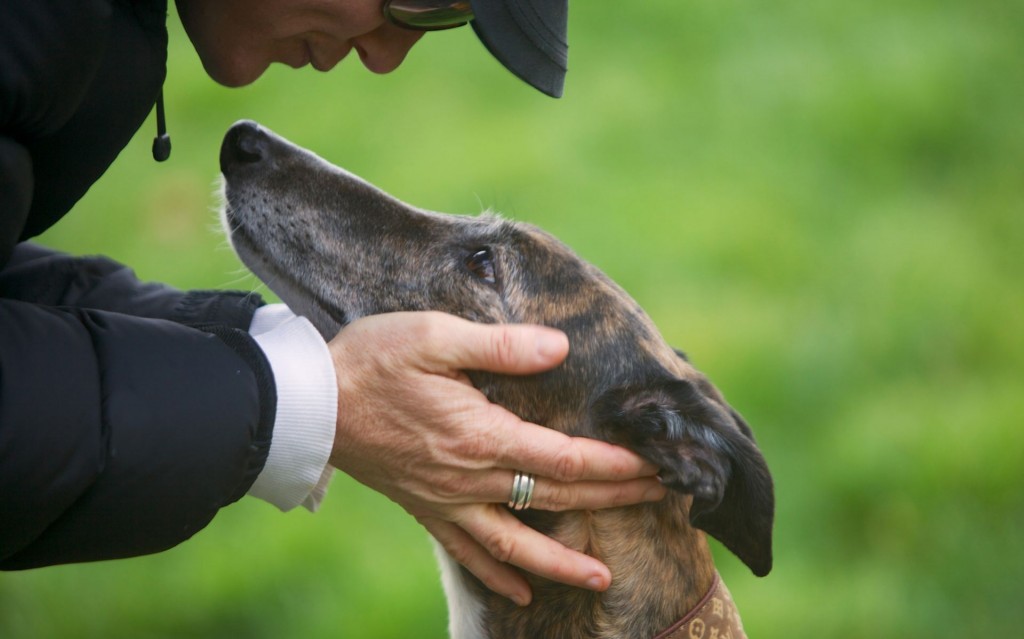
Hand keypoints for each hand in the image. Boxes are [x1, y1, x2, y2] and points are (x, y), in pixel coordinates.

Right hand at [326, 311, 664, 605]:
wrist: (308, 404)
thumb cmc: (371, 362)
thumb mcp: (433, 336)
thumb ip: (500, 347)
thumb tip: (558, 349)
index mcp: (482, 436)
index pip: (565, 457)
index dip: (614, 464)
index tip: (654, 465)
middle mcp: (471, 478)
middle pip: (555, 495)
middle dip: (611, 499)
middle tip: (658, 500)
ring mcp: (448, 500)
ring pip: (516, 544)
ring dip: (563, 561)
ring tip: (603, 579)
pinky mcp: (426, 509)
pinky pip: (468, 553)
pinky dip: (497, 577)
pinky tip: (521, 594)